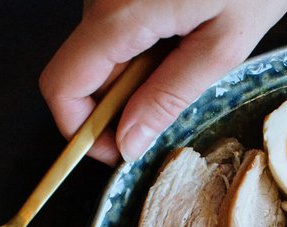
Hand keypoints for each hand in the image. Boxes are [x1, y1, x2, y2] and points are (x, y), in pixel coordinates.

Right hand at [40, 0, 286, 164]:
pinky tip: (185, 36)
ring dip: (136, 74)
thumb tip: (128, 142)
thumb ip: (170, 95)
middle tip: (174, 109)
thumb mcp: (223, 45)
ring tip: (192, 58)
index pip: (63, 86)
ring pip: (101, 49)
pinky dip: (144, 46)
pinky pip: (118, 25)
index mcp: (120, 14)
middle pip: (82, 70)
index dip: (82, 132)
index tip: (120, 152)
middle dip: (118, 105)